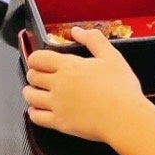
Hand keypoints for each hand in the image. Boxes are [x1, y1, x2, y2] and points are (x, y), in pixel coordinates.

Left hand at [23, 27, 144, 142]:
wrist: (124, 117)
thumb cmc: (121, 87)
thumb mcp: (111, 56)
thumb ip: (93, 40)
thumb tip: (77, 31)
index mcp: (68, 66)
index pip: (38, 58)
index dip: (36, 59)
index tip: (40, 62)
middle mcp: (58, 84)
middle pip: (32, 76)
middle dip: (34, 75)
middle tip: (40, 77)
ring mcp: (57, 104)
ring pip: (30, 96)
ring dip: (30, 93)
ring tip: (36, 93)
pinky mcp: (59, 123)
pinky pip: (36, 117)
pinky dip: (33, 112)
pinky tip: (38, 110)